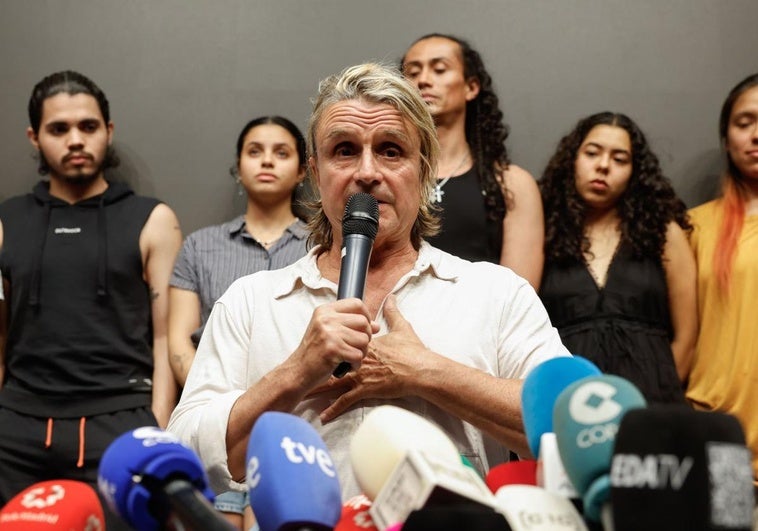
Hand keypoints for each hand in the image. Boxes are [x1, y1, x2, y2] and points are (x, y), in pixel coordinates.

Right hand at [290, 298, 378, 388]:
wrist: (298, 371)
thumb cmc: (315, 352)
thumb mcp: (329, 332)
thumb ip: (351, 325)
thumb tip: (376, 326)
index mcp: (325, 311)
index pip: (356, 303)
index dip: (366, 316)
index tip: (363, 328)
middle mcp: (326, 319)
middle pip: (363, 322)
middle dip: (366, 337)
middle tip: (356, 347)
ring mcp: (329, 333)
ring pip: (364, 339)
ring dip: (361, 352)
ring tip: (350, 357)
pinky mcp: (332, 349)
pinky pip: (358, 355)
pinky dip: (356, 364)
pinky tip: (347, 366)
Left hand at [316, 295, 430, 421]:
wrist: (420, 370)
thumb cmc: (412, 351)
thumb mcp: (402, 327)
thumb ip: (393, 312)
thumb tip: (391, 297)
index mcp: (364, 344)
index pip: (343, 342)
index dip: (332, 344)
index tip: (319, 346)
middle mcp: (358, 359)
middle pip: (333, 362)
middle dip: (319, 366)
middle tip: (303, 370)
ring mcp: (360, 375)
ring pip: (334, 383)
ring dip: (319, 389)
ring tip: (305, 393)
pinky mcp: (365, 390)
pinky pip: (345, 401)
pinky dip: (333, 409)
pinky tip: (323, 416)